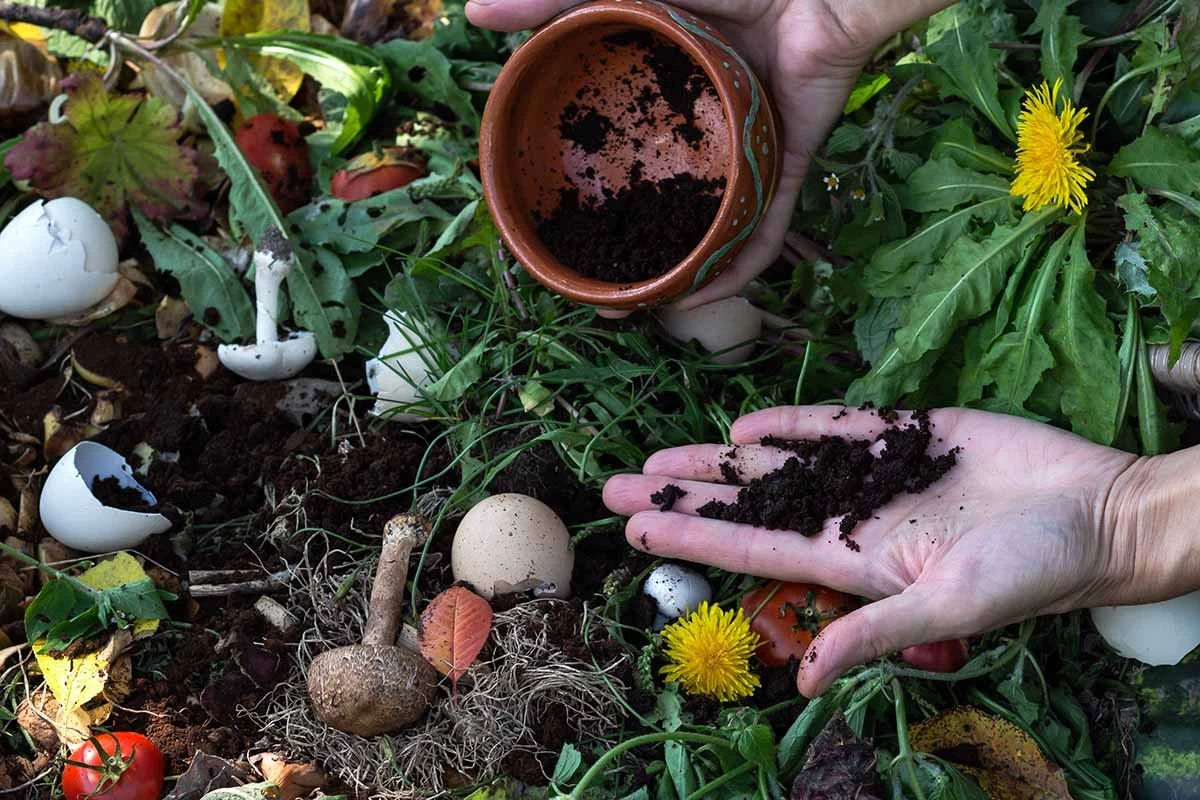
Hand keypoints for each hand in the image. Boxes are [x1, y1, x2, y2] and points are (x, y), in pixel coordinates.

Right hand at [468, 0, 952, 315]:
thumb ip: (557, 0)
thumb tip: (473, 12)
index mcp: (668, 99)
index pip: (623, 160)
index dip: (590, 199)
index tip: (554, 230)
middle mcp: (705, 134)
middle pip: (665, 207)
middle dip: (633, 255)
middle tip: (598, 293)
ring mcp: (748, 155)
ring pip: (712, 230)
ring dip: (681, 276)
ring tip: (642, 308)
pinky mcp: (789, 167)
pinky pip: (767, 232)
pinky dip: (739, 268)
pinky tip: (704, 298)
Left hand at [603, 406, 1157, 696]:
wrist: (1098, 512)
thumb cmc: (1033, 571)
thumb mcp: (949, 610)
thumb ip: (874, 636)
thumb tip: (806, 685)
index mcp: (853, 561)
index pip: (752, 547)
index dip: (692, 537)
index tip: (633, 528)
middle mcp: (852, 517)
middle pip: (747, 503)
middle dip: (682, 495)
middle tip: (615, 484)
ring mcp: (874, 475)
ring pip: (777, 464)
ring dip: (717, 461)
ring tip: (658, 457)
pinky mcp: (907, 434)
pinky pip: (835, 426)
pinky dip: (789, 425)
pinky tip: (744, 428)